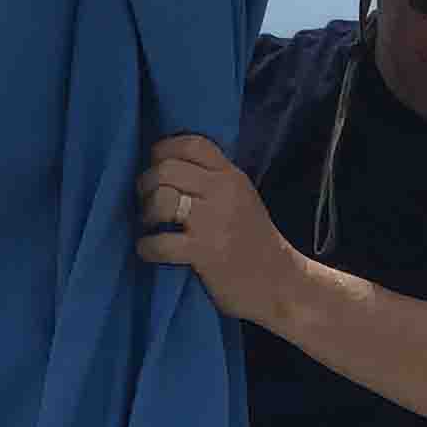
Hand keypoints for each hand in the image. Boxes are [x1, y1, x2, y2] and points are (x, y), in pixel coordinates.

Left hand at [134, 133, 297, 325]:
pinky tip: (151, 251)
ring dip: (146, 213)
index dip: (164, 150)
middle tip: (148, 204)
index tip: (157, 167)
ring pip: (161, 198)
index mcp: (231, 176)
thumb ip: (214, 181)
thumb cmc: (255, 242)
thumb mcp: (242, 198)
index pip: (192, 144)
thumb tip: (167, 168)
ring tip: (151, 226)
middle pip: (166, 169)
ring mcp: (213, 222)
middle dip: (146, 185)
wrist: (280, 283)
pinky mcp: (204, 252)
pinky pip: (159, 242)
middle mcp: (223, 192)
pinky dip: (146, 247)